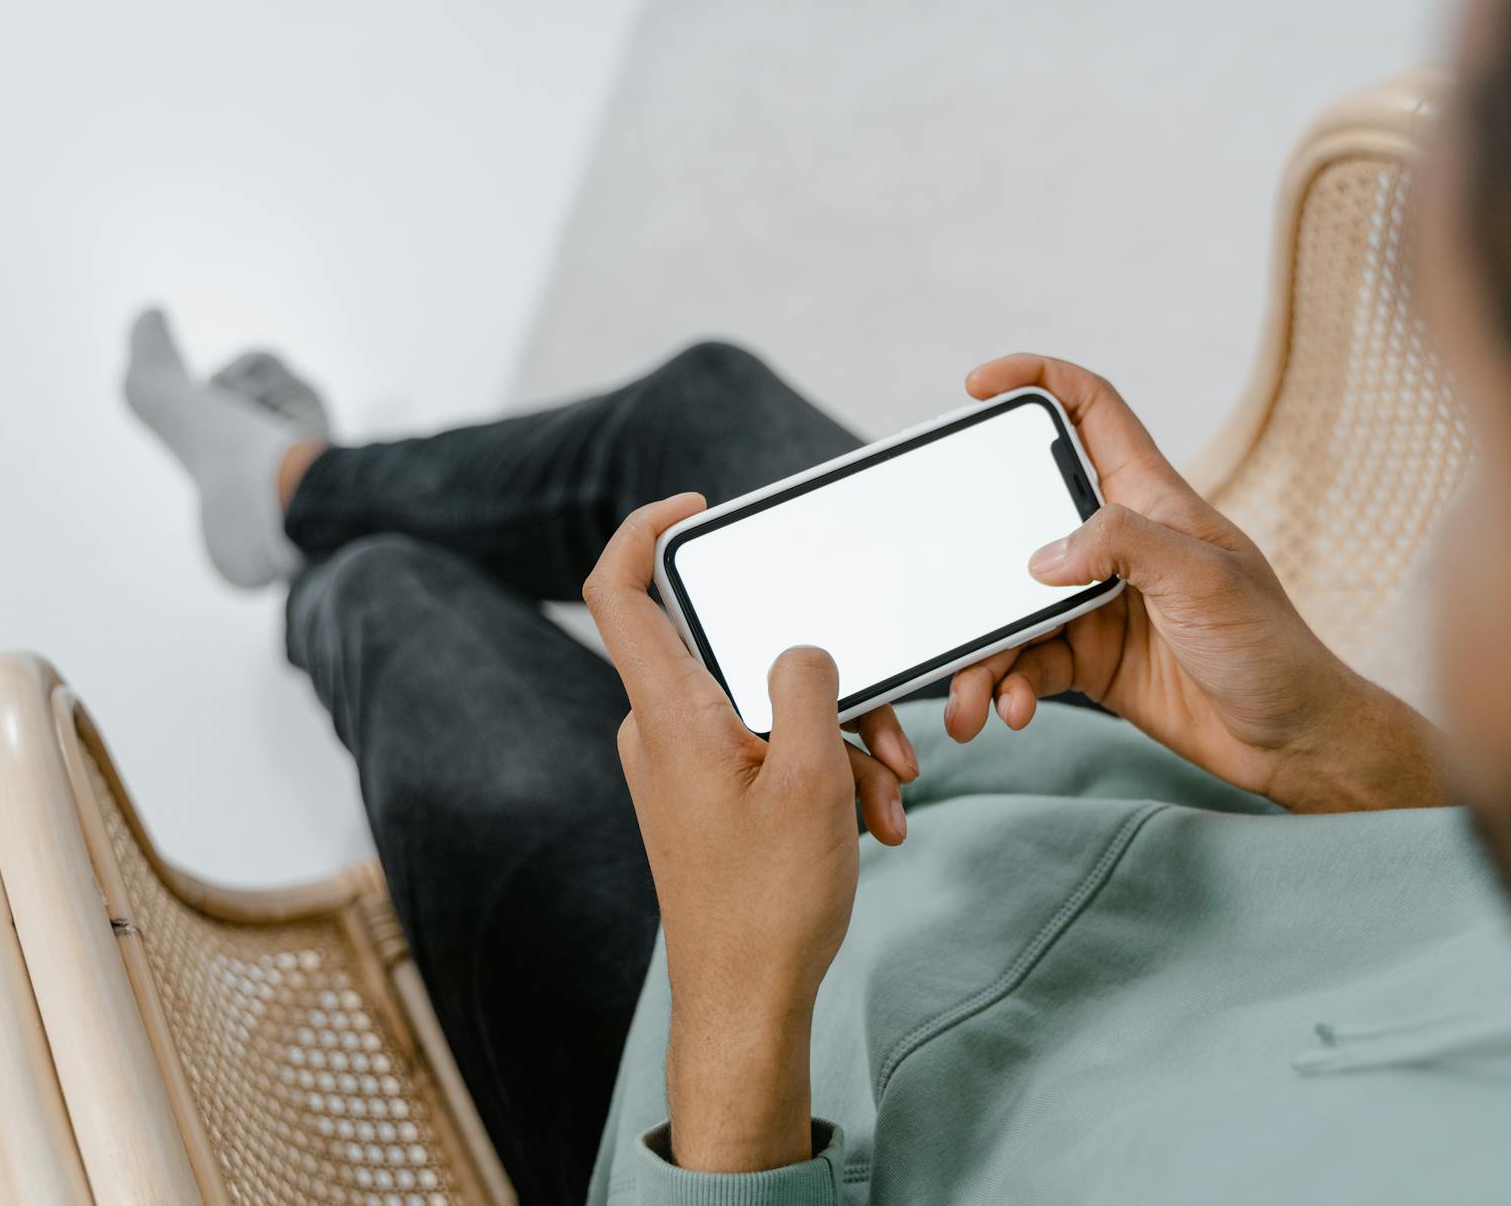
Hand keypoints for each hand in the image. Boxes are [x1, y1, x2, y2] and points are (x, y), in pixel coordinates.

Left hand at [583, 492, 916, 1170]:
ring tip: (892, 793)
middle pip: (737, 650)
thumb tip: (803, 648)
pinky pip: (771, 751)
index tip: (699, 507)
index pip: (618, 589)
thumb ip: (810, 684)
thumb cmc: (769, 900)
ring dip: (842, 739)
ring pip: (771, 706)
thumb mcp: (813, 775)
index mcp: (668, 711)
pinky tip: (876, 820)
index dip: (645, 529)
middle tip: (884, 724)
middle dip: (825, 679)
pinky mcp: (709, 796)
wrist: (746, 1002)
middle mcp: (663, 729)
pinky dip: (826, 772)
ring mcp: (685, 765)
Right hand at [946, 356, 1445, 811]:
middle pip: (1022, 521)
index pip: (1089, 410)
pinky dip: (1008, 685)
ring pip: (1013, 607)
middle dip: (974, 556)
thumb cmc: (1268, 646)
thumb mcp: (1202, 579)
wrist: (1290, 741)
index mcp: (1149, 498)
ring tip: (972, 699)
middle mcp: (1117, 543)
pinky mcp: (1092, 658)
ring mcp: (1099, 602)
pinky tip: (1008, 712)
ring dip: (984, 652)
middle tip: (942, 585)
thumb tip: (1040, 557)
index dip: (1036, 381)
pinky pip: (1027, 662)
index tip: (979, 386)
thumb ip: (1122, 545)